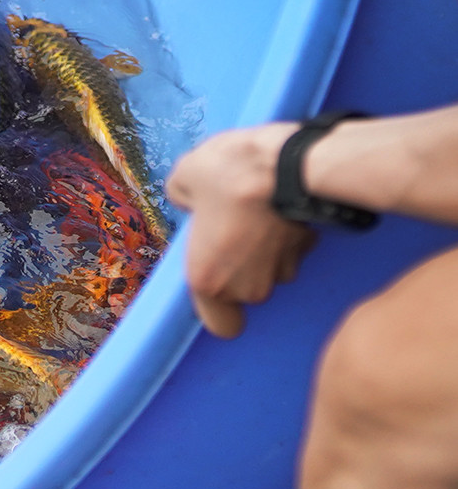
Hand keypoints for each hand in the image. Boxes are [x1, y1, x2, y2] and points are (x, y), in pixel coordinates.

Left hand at [166, 124, 315, 337]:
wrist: (287, 162)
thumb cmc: (226, 174)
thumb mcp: (182, 179)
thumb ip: (183, 200)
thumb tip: (191, 200)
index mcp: (209, 280)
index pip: (222, 326)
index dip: (219, 308)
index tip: (212, 277)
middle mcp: (248, 287)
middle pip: (244, 292)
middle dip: (238, 266)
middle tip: (228, 228)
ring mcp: (282, 271)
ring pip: (270, 271)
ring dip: (262, 250)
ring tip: (253, 211)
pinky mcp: (307, 249)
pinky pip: (290, 248)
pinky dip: (284, 233)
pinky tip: (275, 204)